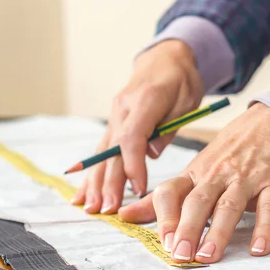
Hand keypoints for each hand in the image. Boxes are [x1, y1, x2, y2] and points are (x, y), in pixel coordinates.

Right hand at [71, 40, 203, 213]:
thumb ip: (168, 129)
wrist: (166, 59)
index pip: (132, 137)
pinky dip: (92, 172)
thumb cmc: (182, 80)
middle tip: (108, 209)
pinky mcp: (113, 122)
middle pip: (112, 149)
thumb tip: (150, 154)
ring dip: (95, 181)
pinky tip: (81, 192)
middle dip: (109, 181)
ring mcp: (115, 115)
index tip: (138, 189)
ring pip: (101, 151)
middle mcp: (123, 107)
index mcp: (145, 99)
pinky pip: (101, 149)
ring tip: (89, 207)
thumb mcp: (187, 102)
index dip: (133, 165)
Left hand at [120, 103, 269, 260]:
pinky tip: (258, 249)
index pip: (172, 192)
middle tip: (180, 255)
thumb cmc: (226, 154)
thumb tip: (125, 216)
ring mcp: (245, 179)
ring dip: (218, 232)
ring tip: (209, 256)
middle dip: (188, 228)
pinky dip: (264, 229)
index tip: (164, 242)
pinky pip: (268, 208)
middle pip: (198, 201)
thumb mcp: (193, 172)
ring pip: (229, 205)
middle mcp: (217, 175)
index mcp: (194, 174)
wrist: (268, 124)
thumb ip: (161, 199)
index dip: (165, 216)